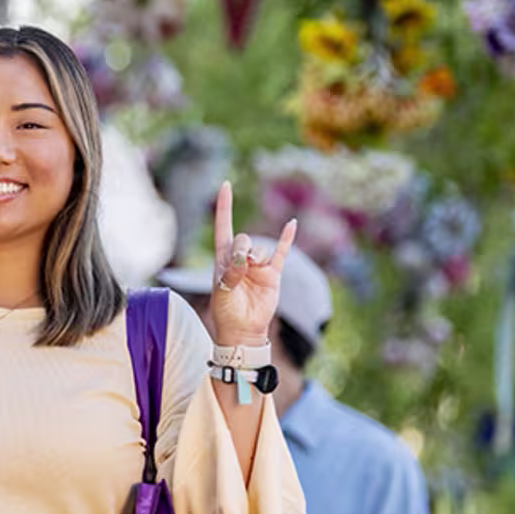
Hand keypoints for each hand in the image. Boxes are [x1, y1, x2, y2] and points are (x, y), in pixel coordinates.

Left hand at [207, 182, 298, 348]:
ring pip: (260, 249)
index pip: (224, 226)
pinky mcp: (273, 273)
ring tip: (252, 273)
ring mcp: (258, 264)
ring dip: (256, 259)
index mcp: (222, 257)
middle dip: (242, 249)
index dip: (225, 206)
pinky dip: (286, 238)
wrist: (243, 329)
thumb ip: (231, 273)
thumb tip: (244, 257)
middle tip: (241, 265)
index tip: (226, 184)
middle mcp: (240, 257)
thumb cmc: (226, 310)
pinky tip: (292, 223)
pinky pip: (281, 252)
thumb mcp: (222, 290)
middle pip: (244, 238)